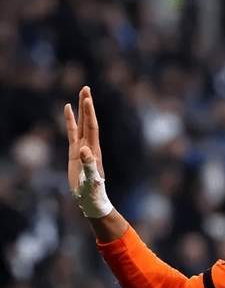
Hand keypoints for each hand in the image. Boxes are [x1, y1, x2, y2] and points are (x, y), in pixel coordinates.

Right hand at [65, 87, 112, 218]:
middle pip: (89, 121)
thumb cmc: (93, 191)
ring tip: (81, 93)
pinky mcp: (75, 152)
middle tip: (86, 88)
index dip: (90, 113)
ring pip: (81, 124)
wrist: (91, 199)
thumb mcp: (91, 179)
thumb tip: (84, 149)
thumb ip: (89, 165)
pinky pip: (72, 133)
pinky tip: (67, 110)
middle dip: (87, 105)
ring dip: (80, 110)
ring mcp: (82, 148)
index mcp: (94, 151)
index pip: (92, 127)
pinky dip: (70, 121)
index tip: (88, 99)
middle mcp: (90, 146)